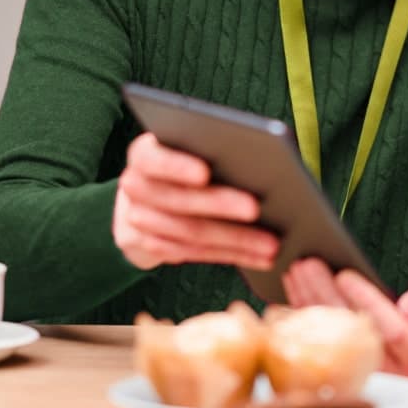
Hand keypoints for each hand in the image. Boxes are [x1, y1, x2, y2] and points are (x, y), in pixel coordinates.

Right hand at [113, 132, 278, 271]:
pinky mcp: (152, 247)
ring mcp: (139, 221)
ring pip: (191, 233)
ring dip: (235, 240)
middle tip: (255, 208)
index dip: (176, 166)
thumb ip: (210, 151)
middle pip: (178, 200)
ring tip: (271, 243)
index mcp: (143, 155)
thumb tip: (258, 160)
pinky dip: (232, 255)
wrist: (146, 199)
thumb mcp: (188, 150)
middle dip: (220, 205)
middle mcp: (135, 187)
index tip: (205, 173)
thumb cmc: (184, 163)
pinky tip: (260, 257)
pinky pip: (196, 254)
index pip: (153, 158)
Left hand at [282, 258, 407, 380]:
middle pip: (349, 332)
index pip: (391, 332)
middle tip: (308, 264)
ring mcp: (360, 371)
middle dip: (325, 295)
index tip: (346, 275)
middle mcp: (386, 373)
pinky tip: (289, 291)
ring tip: (296, 269)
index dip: (367, 301)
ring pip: (328, 335)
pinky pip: (316, 339)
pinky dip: (300, 313)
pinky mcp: (339, 363)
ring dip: (308, 300)